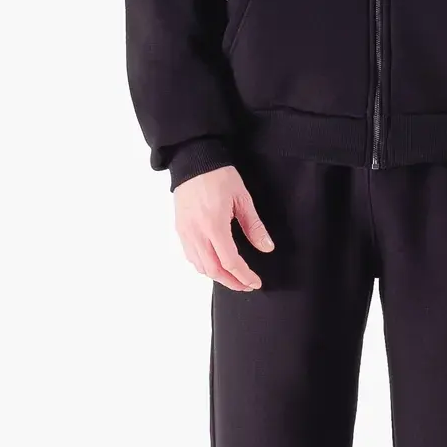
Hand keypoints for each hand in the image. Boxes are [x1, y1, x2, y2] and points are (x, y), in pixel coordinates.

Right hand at [173, 165, 274, 291]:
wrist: (193, 161)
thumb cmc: (217, 175)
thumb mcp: (242, 198)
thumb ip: (254, 226)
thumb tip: (266, 247)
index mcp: (214, 225)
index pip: (230, 261)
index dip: (244, 276)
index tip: (255, 282)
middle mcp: (197, 233)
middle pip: (214, 270)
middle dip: (231, 282)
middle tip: (246, 285)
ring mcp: (186, 233)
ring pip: (200, 266)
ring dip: (218, 276)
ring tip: (233, 277)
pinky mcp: (180, 230)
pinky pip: (191, 256)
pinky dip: (204, 266)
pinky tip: (215, 264)